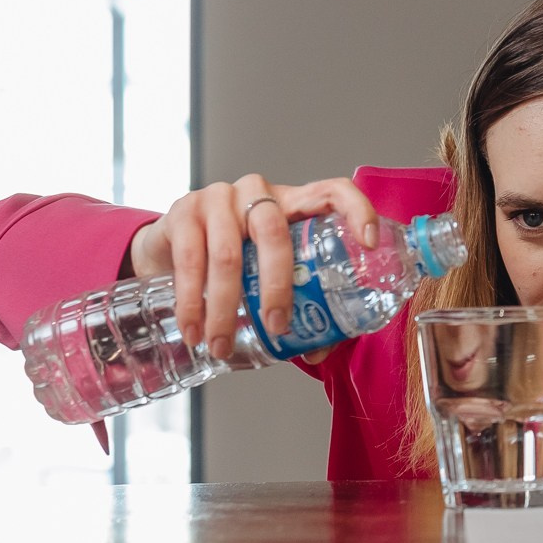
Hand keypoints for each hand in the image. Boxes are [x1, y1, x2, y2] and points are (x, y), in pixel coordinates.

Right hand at [128, 175, 380, 362]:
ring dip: (226, 308)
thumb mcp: (269, 272)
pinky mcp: (184, 211)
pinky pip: (190, 260)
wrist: (171, 246)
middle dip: (277, 287)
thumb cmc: (235, 258)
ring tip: (222, 344)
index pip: (333, 191)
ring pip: (228, 254)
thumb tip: (318, 351)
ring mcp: (219, 198)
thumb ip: (297, 304)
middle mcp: (259, 193)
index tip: (370, 244)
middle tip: (276, 326)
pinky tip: (194, 329)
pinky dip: (192, 302)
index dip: (357, 211)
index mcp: (294, 203)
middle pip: (275, 232)